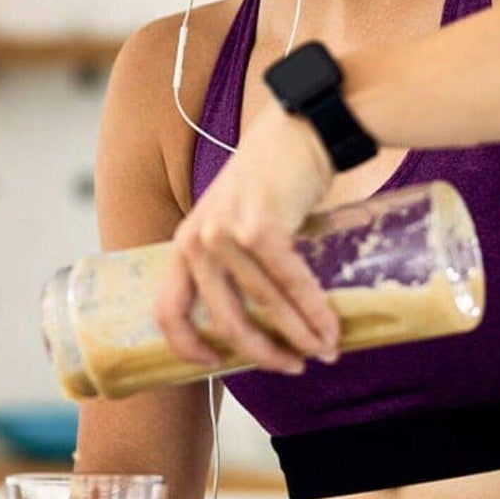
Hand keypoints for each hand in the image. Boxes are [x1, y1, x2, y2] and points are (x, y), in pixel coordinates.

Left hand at [156, 104, 339, 374]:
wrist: (296, 132)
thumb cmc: (271, 185)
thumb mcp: (233, 227)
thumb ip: (234, 267)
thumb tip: (261, 327)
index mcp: (183, 246)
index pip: (169, 311)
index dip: (188, 347)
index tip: (218, 366)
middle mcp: (196, 242)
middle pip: (226, 320)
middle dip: (264, 353)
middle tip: (295, 366)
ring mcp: (225, 234)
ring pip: (264, 305)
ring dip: (300, 336)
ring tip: (326, 351)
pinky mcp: (260, 227)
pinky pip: (289, 283)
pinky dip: (313, 311)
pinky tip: (330, 329)